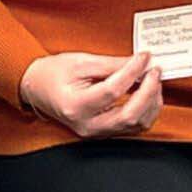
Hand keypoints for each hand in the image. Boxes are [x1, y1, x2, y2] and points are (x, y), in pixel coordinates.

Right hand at [18, 51, 163, 138]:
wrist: (37, 89)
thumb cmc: (53, 74)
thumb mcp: (80, 62)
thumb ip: (111, 64)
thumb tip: (139, 63)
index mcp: (76, 105)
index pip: (112, 90)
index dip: (132, 72)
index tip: (143, 58)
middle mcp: (88, 124)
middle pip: (130, 115)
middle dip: (149, 92)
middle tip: (154, 71)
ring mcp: (97, 132)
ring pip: (136, 124)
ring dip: (151, 102)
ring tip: (152, 80)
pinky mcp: (105, 133)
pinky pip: (133, 126)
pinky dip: (145, 110)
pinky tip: (146, 93)